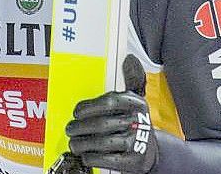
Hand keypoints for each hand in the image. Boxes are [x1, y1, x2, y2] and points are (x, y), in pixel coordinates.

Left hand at [65, 54, 157, 173]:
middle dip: (80, 127)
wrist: (150, 150)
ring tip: (73, 143)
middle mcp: (138, 123)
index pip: (109, 102)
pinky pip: (108, 160)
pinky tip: (86, 155)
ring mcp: (137, 143)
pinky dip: (92, 158)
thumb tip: (129, 59)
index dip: (88, 107)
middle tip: (69, 128)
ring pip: (103, 143)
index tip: (76, 112)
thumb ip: (131, 79)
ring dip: (82, 144)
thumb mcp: (135, 99)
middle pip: (102, 124)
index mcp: (136, 104)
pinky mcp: (134, 161)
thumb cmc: (133, 121)